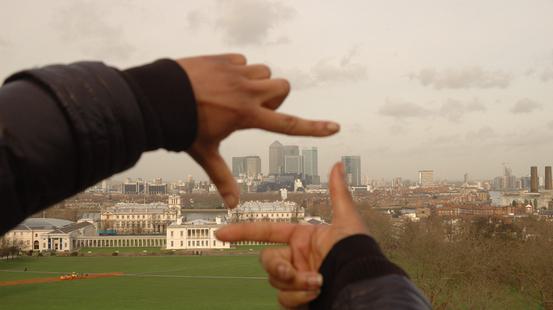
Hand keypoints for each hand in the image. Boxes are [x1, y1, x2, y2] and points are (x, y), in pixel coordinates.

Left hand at [177, 54, 339, 207]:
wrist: (156, 98)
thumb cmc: (182, 128)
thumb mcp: (205, 153)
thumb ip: (222, 178)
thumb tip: (233, 206)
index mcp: (247, 116)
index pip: (288, 124)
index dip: (314, 128)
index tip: (335, 127)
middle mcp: (248, 92)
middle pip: (282, 87)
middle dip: (274, 96)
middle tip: (250, 107)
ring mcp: (237, 73)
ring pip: (264, 72)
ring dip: (256, 82)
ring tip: (232, 94)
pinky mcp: (225, 59)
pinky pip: (244, 61)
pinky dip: (238, 71)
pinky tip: (218, 82)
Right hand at [215, 163, 368, 307]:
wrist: (363, 285)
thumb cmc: (358, 251)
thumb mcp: (347, 221)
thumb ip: (338, 193)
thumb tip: (339, 163)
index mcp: (301, 238)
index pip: (266, 232)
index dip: (243, 232)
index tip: (221, 234)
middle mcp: (296, 258)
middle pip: (267, 260)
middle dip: (279, 267)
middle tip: (293, 271)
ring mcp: (297, 280)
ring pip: (275, 281)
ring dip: (294, 283)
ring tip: (317, 283)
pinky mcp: (299, 299)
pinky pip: (284, 299)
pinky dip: (298, 298)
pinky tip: (315, 295)